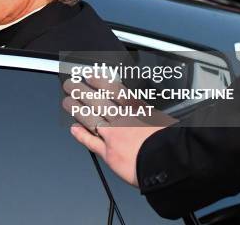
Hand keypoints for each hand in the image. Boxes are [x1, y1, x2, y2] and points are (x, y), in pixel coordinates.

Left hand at [62, 77, 176, 186]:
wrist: (168, 164)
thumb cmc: (172, 144)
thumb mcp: (166, 120)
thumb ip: (153, 114)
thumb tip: (152, 111)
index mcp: (138, 109)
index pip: (114, 90)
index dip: (99, 81)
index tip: (90, 75)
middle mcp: (122, 120)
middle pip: (97, 101)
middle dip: (81, 91)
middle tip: (70, 84)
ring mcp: (113, 136)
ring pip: (90, 118)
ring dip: (76, 109)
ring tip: (67, 101)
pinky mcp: (109, 154)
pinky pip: (91, 142)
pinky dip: (81, 135)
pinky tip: (73, 129)